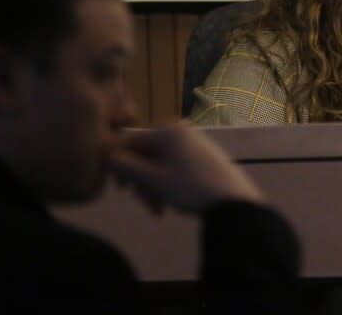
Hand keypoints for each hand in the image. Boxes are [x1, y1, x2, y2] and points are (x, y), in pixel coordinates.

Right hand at [108, 121, 262, 214]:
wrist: (233, 201)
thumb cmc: (190, 187)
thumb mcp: (153, 180)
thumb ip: (127, 167)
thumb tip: (108, 158)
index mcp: (166, 130)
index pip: (131, 142)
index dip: (119, 165)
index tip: (119, 190)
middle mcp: (179, 130)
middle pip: (146, 155)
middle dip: (141, 182)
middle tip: (145, 205)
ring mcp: (193, 142)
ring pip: (159, 164)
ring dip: (153, 187)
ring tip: (158, 210)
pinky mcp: (203, 156)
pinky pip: (174, 167)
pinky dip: (167, 184)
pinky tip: (169, 204)